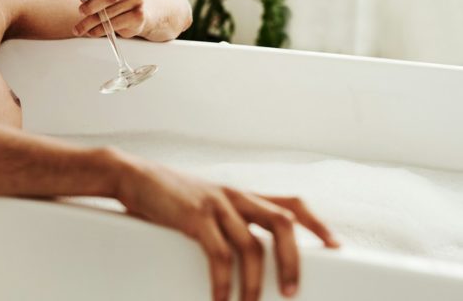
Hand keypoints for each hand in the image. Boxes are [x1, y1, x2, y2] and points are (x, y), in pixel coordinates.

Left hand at [73, 0, 146, 37]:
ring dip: (91, 22)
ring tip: (78, 28)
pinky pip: (115, 24)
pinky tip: (91, 32)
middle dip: (94, 4)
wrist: (137, 14)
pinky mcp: (138, 16)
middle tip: (81, 11)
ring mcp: (138, 0)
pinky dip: (99, 29)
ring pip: (110, 12)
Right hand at [114, 154, 339, 300]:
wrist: (129, 175)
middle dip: (294, 259)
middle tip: (292, 292)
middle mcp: (234, 196)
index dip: (316, 223)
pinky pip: (219, 254)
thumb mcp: (201, 204)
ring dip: (257, 282)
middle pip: (282, 222)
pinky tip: (221, 299)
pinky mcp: (194, 216)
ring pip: (253, 245)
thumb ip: (223, 221)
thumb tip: (241, 254)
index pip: (290, 202)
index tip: (335, 246)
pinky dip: (223, 282)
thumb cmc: (164, 196)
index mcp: (239, 195)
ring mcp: (215, 204)